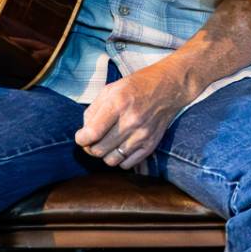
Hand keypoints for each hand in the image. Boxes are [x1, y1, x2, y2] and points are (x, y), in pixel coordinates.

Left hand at [75, 62, 193, 168]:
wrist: (169, 87)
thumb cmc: (137, 86)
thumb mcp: (110, 90)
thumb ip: (93, 111)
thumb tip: (85, 132)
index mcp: (118, 104)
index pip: (92, 133)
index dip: (81, 139)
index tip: (82, 136)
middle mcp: (131, 121)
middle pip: (99, 150)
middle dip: (90, 147)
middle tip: (93, 140)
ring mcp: (142, 135)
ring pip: (111, 160)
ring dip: (105, 154)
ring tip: (107, 144)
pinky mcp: (151, 144)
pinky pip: (127, 164)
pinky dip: (120, 159)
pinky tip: (121, 147)